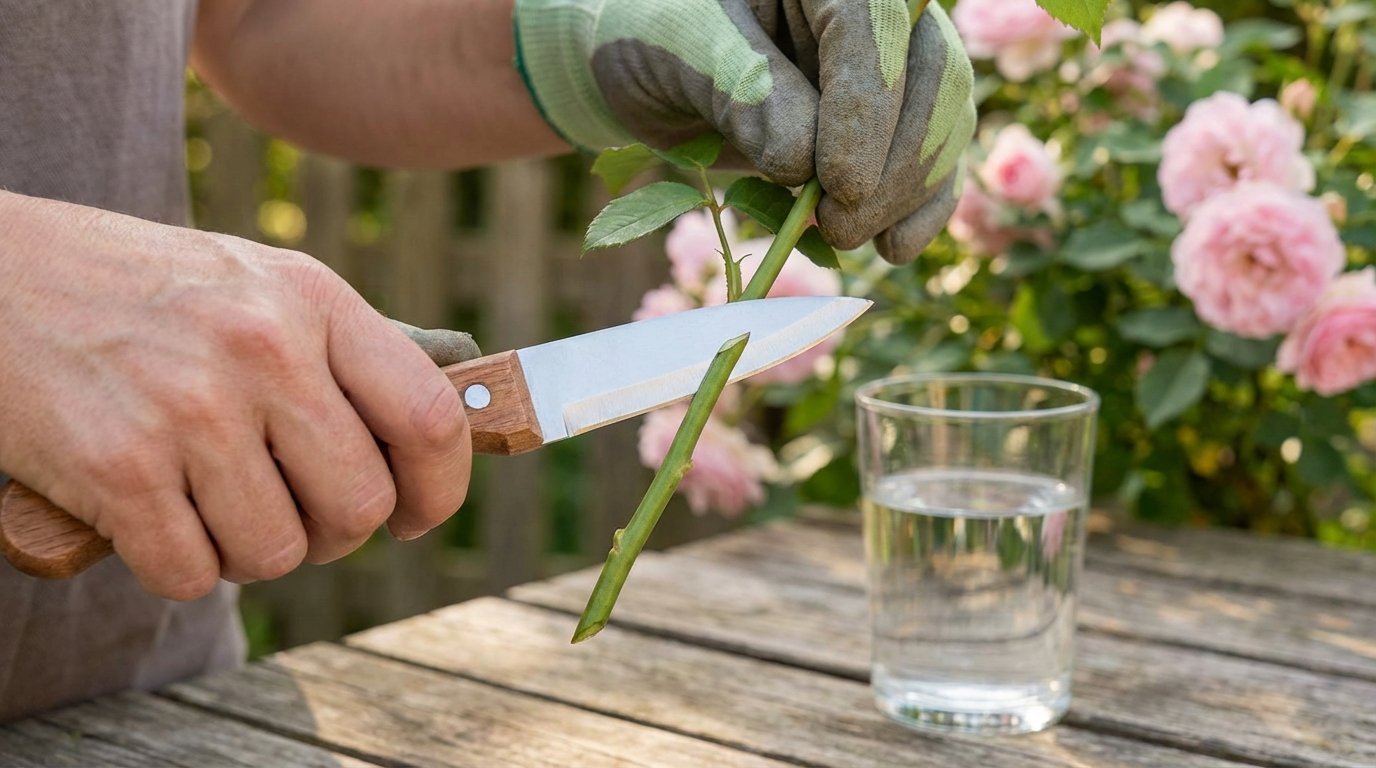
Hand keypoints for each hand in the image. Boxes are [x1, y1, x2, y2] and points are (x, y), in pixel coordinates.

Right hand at [0, 192, 473, 599]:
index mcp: (312, 300)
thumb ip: (342, 356)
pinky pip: (191, 574)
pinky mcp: (116, 466)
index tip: (412, 514)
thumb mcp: (259, 286)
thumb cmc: (142, 292)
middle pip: (358, 506)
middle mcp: (262, 349)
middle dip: (332, 533)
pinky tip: (152, 515)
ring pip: (278, 552)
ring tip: (209, 502)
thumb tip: (433, 441)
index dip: (438, 488)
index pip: (429, 418)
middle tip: (290, 512)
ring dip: (249, 551)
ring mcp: (190, 408)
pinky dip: (176, 566)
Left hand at [513, 0, 974, 263]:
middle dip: (894, 164)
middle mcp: (872, 8)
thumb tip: (802, 162)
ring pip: (944, 119)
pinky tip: (895, 246)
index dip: (869, 110)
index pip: (874, 28)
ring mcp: (893, 60)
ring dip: (909, 192)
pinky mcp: (893, 118)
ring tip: (847, 236)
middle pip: (930, 75)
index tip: (842, 186)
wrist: (648, 67)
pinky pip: (936, 157)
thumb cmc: (657, 39)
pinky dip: (922, 206)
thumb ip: (744, 92)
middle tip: (841, 223)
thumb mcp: (682, 51)